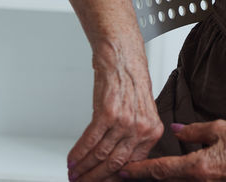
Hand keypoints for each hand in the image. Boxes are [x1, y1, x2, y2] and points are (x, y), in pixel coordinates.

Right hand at [68, 58, 162, 181]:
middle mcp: (141, 128)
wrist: (122, 56)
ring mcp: (125, 121)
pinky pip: (90, 140)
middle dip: (96, 177)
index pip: (133, 165)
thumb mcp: (142, 112)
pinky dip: (78, 153)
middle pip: (115, 164)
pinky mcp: (108, 112)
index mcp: (153, 131)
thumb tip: (117, 161)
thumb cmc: (130, 80)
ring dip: (84, 167)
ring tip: (74, 174)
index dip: (113, 178)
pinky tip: (73, 160)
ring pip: (101, 154)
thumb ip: (134, 137)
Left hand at [120, 121, 225, 179]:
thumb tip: (176, 130)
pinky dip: (180, 177)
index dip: (139, 170)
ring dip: (164, 176)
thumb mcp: (219, 129)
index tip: (124, 170)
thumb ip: (194, 131)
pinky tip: (178, 170)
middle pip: (166, 180)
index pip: (161, 170)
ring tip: (150, 170)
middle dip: (147, 175)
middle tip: (130, 170)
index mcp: (198, 167)